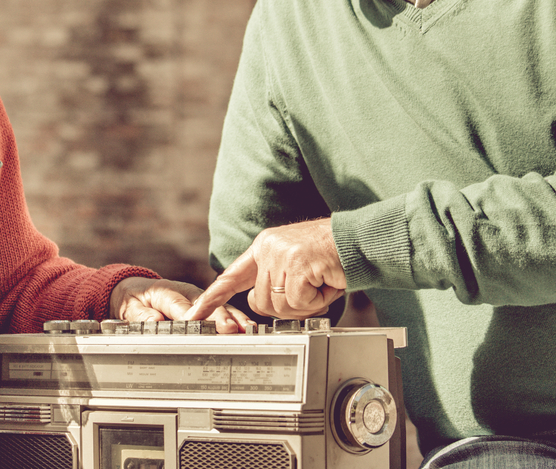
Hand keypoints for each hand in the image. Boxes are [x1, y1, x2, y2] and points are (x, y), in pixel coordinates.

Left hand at [109, 277, 251, 332]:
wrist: (136, 288)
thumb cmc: (134, 298)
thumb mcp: (129, 306)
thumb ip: (140, 314)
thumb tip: (153, 320)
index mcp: (166, 292)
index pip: (178, 305)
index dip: (189, 315)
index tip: (198, 326)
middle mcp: (186, 292)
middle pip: (205, 305)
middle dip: (217, 317)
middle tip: (229, 329)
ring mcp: (199, 297)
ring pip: (218, 305)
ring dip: (232, 317)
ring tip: (246, 329)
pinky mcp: (207, 304)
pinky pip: (223, 309)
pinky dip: (235, 318)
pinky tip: (247, 328)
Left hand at [186, 218, 346, 319]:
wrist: (359, 242)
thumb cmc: (332, 258)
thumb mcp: (295, 265)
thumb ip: (274, 282)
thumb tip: (262, 307)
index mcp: (263, 248)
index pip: (231, 276)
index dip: (213, 298)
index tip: (196, 314)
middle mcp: (267, 248)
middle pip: (261, 302)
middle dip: (286, 308)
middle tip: (309, 293)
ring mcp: (281, 255)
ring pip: (279, 306)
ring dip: (304, 305)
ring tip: (319, 284)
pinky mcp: (297, 265)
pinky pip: (298, 303)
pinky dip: (316, 302)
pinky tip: (326, 283)